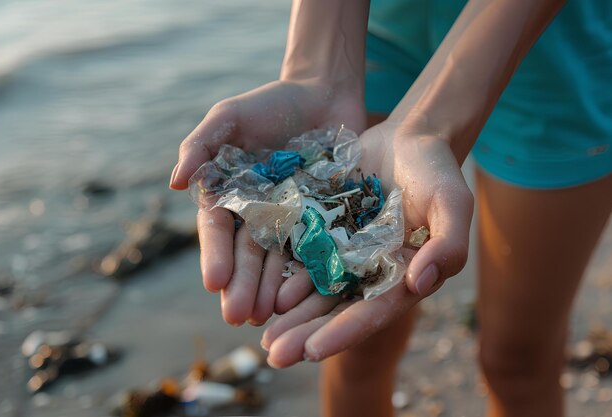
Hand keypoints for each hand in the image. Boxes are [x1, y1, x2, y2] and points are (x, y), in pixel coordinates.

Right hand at [170, 79, 364, 325]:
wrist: (324, 94)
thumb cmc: (272, 103)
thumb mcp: (231, 117)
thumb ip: (201, 145)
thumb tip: (174, 184)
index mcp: (231, 194)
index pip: (218, 230)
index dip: (215, 256)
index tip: (214, 282)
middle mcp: (257, 213)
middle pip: (247, 253)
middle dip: (241, 285)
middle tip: (238, 317)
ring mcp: (292, 219)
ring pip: (278, 260)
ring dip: (268, 290)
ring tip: (265, 317)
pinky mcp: (323, 219)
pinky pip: (315, 249)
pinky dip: (308, 273)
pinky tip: (303, 298)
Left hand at [261, 120, 473, 366]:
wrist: (407, 138)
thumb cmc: (437, 171)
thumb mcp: (452, 203)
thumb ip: (448, 244)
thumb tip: (421, 283)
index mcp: (405, 275)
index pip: (374, 311)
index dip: (344, 332)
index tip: (313, 351)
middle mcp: (373, 271)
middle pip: (337, 308)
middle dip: (306, 333)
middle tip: (273, 355)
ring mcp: (347, 252)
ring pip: (315, 289)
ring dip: (289, 313)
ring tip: (261, 336)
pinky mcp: (326, 231)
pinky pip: (301, 256)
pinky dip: (282, 273)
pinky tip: (260, 290)